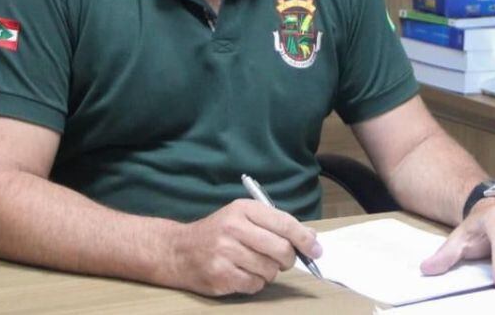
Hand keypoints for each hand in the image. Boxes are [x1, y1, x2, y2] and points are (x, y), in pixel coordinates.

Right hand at [161, 199, 321, 295]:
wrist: (177, 251)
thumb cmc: (217, 233)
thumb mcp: (244, 218)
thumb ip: (277, 225)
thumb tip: (312, 238)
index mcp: (243, 209)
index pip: (284, 223)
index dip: (305, 239)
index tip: (317, 250)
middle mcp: (233, 228)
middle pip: (281, 249)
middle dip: (287, 259)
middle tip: (281, 260)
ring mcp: (225, 252)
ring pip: (270, 270)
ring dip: (269, 272)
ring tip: (254, 264)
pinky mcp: (220, 275)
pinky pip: (255, 285)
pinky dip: (254, 283)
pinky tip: (242, 274)